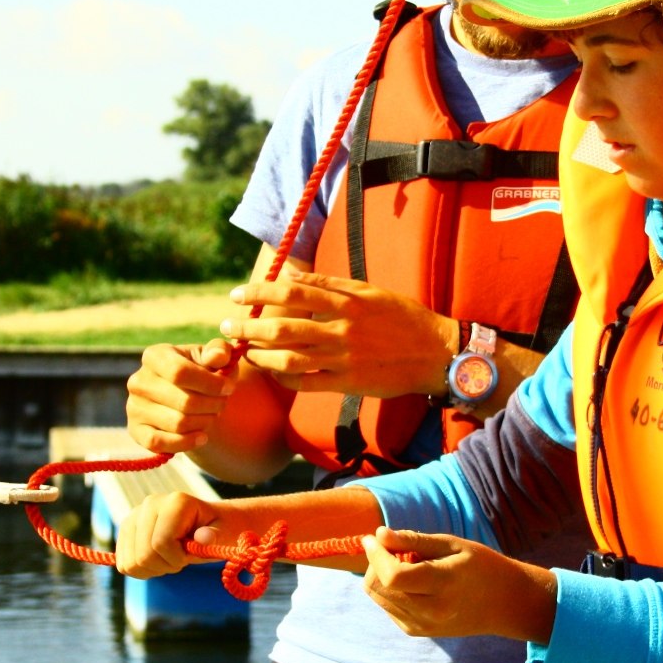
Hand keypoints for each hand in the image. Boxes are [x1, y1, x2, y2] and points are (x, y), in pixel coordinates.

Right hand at [114, 491, 224, 578]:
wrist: (205, 523)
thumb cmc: (216, 530)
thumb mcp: (224, 533)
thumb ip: (215, 536)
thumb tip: (205, 538)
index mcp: (175, 502)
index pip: (161, 543)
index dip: (177, 559)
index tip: (191, 555)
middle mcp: (150, 504)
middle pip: (144, 555)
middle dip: (166, 565)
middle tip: (181, 558)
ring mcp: (134, 516)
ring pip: (131, 562)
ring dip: (153, 569)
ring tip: (169, 557)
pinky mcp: (125, 530)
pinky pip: (123, 564)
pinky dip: (141, 570)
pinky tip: (157, 559)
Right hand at [125, 339, 236, 453]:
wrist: (188, 395)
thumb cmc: (203, 371)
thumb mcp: (213, 357)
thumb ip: (219, 351)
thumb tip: (219, 356)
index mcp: (155, 356)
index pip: (180, 372)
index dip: (210, 384)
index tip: (229, 388)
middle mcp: (138, 381)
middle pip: (184, 402)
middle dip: (212, 405)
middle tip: (222, 403)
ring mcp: (134, 407)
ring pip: (178, 424)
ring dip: (204, 422)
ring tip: (211, 415)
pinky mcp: (136, 431)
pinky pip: (161, 444)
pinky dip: (186, 443)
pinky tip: (201, 437)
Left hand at [222, 272, 454, 398]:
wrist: (435, 353)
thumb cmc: (402, 318)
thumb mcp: (368, 292)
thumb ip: (329, 285)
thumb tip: (291, 278)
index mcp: (346, 303)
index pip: (291, 294)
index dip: (259, 293)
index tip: (236, 296)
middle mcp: (341, 330)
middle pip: (282, 328)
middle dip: (248, 328)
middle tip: (227, 327)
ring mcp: (343, 360)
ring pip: (288, 359)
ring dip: (260, 356)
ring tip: (245, 353)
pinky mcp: (347, 383)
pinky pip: (306, 383)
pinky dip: (283, 378)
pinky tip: (273, 372)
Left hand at [359, 527, 557, 642]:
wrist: (503, 604)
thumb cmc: (481, 566)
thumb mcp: (452, 544)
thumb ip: (414, 540)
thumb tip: (379, 534)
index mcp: (443, 585)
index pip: (393, 576)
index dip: (376, 554)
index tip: (373, 537)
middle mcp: (430, 611)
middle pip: (378, 586)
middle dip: (375, 562)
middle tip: (395, 547)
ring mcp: (421, 625)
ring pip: (377, 596)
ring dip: (380, 575)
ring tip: (408, 563)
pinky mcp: (415, 630)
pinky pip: (386, 606)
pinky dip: (390, 589)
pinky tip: (413, 581)